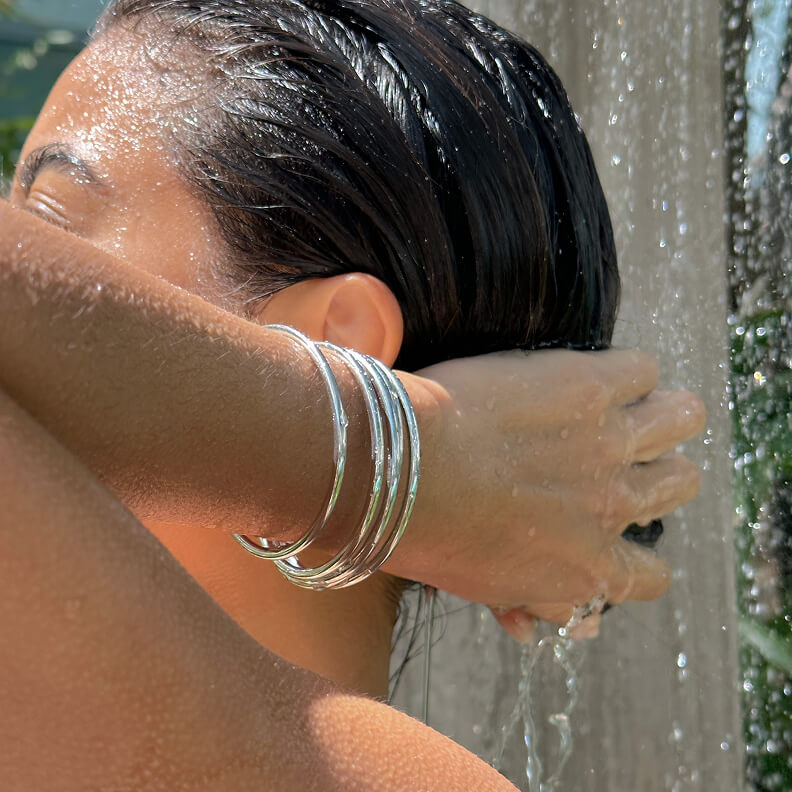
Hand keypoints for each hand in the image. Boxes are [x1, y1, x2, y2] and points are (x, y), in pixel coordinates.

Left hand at [390, 349, 704, 629]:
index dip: (637, 551)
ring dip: (663, 411)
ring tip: (631, 403)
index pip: (650, 575)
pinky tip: (590, 373)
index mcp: (589, 567)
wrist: (401, 474)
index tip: (611, 527)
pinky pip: (643, 370)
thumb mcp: (480, 585)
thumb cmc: (427, 533)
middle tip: (622, 454)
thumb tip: (532, 628)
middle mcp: (613, 505)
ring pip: (683, 417)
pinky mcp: (590, 388)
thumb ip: (524, 598)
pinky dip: (626, 370)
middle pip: (680, 481)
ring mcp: (607, 443)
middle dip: (659, 469)